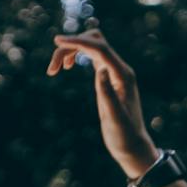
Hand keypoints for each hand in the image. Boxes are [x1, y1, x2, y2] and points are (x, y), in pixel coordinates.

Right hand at [46, 24, 158, 179]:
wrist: (132, 146)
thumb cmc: (124, 136)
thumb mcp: (115, 118)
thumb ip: (108, 93)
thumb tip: (100, 69)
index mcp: (123, 76)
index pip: (100, 48)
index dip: (78, 42)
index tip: (56, 40)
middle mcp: (120, 69)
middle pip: (94, 41)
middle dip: (72, 46)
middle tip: (53, 67)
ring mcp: (114, 71)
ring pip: (91, 47)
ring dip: (71, 51)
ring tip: (54, 70)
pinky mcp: (107, 76)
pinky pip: (91, 56)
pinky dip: (76, 55)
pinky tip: (66, 67)